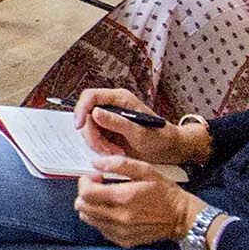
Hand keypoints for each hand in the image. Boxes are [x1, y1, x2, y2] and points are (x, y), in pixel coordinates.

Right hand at [74, 86, 206, 167]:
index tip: (79, 126)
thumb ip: (117, 122)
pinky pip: (95, 140)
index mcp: (120, 99)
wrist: (169, 149)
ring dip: (98, 145)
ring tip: (116, 152)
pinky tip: (115, 153)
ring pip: (88, 130)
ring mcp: (109, 120)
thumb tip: (95, 113)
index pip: (91, 96)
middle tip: (107, 149)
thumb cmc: (160, 137)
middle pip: (86, 116)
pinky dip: (101, 149)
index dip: (81, 109)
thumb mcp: (139, 132)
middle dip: (93, 136)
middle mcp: (112, 107)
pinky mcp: (108, 133)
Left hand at [75, 160, 196, 246]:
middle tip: (99, 186)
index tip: (96, 177)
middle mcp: (118, 218)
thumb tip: (95, 163)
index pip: (85, 193)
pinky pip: (100, 229)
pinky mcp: (122, 240)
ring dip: (92, 206)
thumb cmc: (164, 192)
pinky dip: (101, 218)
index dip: (85, 182)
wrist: (181, 218)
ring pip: (88, 219)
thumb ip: (119, 164)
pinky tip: (114, 211)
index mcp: (123, 197)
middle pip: (82, 207)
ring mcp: (119, 232)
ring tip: (106, 199)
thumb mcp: (146, 170)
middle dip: (86, 193)